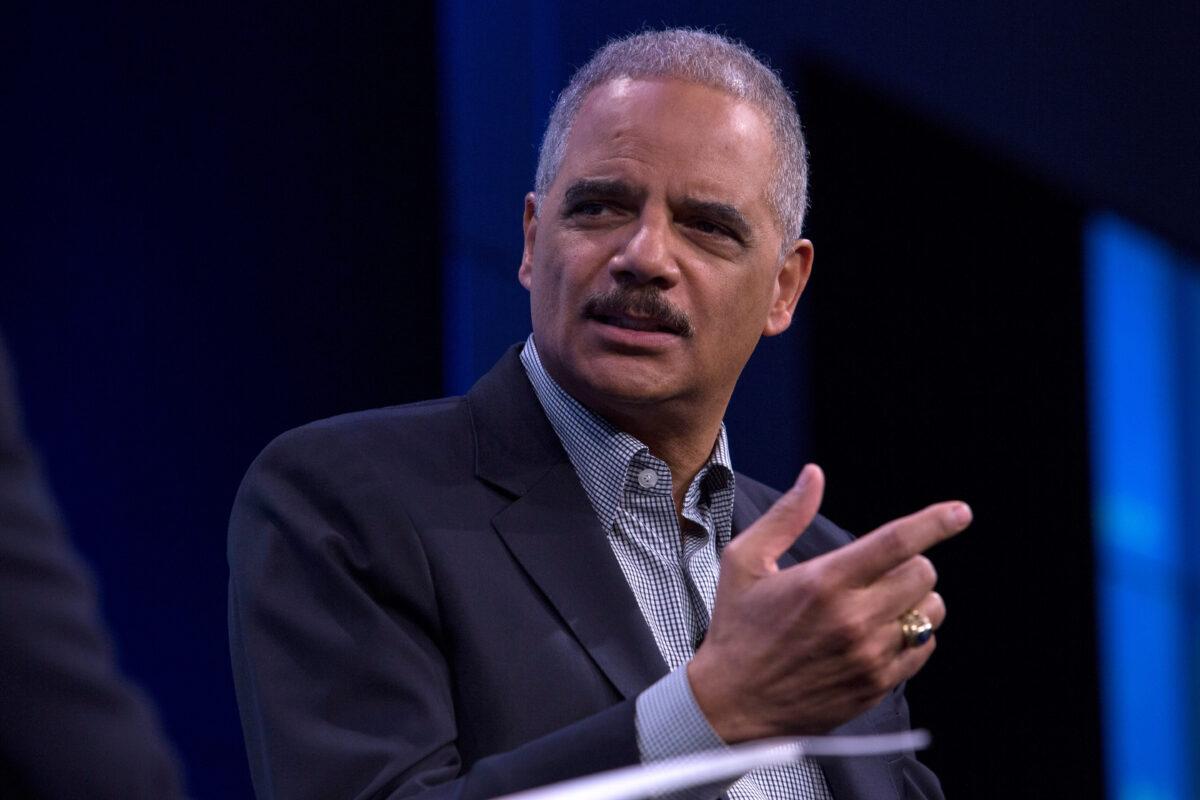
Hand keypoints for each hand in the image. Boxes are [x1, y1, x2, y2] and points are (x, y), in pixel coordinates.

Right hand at [687, 464, 969, 741]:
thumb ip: (785, 516)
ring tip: (883, 602)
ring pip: (930, 612)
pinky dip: (912, 634)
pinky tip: (880, 633)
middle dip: (910, 563)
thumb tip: (814, 475)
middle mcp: (852, 620)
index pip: (895, 543)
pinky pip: (923, 648)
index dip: (934, 523)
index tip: (960, 512)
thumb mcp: (744, 562)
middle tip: (881, 571)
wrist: (732, 704)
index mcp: (822, 583)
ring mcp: (869, 656)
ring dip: (916, 599)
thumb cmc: (736, 629)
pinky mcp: (876, 685)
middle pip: (922, 574)